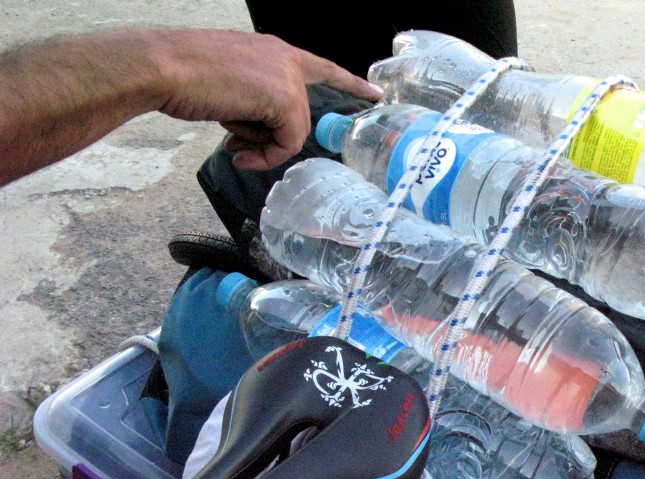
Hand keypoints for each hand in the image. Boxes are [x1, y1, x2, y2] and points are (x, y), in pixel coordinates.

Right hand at [150, 29, 382, 170]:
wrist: (163, 67)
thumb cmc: (183, 78)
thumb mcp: (229, 88)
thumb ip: (256, 104)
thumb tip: (260, 138)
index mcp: (273, 51)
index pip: (322, 67)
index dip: (349, 82)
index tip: (373, 92)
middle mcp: (284, 58)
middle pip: (298, 116)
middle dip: (269, 138)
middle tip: (237, 145)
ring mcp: (286, 77)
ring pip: (293, 132)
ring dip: (262, 145)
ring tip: (230, 136)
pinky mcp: (284, 96)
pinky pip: (288, 142)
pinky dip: (265, 154)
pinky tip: (237, 146)